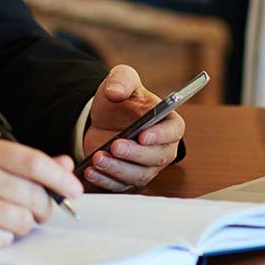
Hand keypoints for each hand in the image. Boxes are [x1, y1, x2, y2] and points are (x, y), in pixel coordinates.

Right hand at [0, 137, 82, 247]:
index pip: (32, 162)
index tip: (75, 190)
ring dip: (25, 224)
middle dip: (45, 207)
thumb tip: (64, 166)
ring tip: (11, 217)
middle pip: (33, 195)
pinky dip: (5, 236)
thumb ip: (28, 162)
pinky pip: (4, 239)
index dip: (59, 177)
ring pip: (22, 221)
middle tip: (40, 209)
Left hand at [80, 65, 184, 190]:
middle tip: (115, 146)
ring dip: (117, 169)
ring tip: (98, 158)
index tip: (143, 134)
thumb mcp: (121, 79)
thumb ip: (121, 79)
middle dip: (135, 154)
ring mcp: (146, 167)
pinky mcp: (128, 179)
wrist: (102, 118)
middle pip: (157, 157)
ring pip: (138, 175)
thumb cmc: (121, 100)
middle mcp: (162, 148)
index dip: (161, 135)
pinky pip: (120, 185)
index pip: (173, 131)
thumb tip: (115, 92)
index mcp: (167, 122)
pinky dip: (105, 180)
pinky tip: (91, 171)